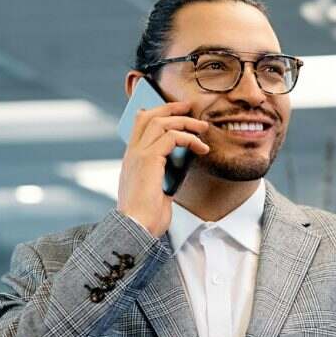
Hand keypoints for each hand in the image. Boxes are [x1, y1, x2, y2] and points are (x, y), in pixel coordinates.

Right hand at [117, 101, 209, 237]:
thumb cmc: (147, 217)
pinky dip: (189, 139)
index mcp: (132, 160)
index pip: (139, 125)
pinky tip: (201, 148)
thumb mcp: (159, 191)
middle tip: (190, 107)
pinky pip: (172, 137)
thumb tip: (182, 165)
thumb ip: (165, 175)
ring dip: (185, 122)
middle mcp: (132, 153)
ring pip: (161, 122)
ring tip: (203, 128)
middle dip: (170, 108)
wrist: (136, 229)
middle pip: (148, 116)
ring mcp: (138, 154)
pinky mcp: (148, 159)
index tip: (175, 111)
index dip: (156, 113)